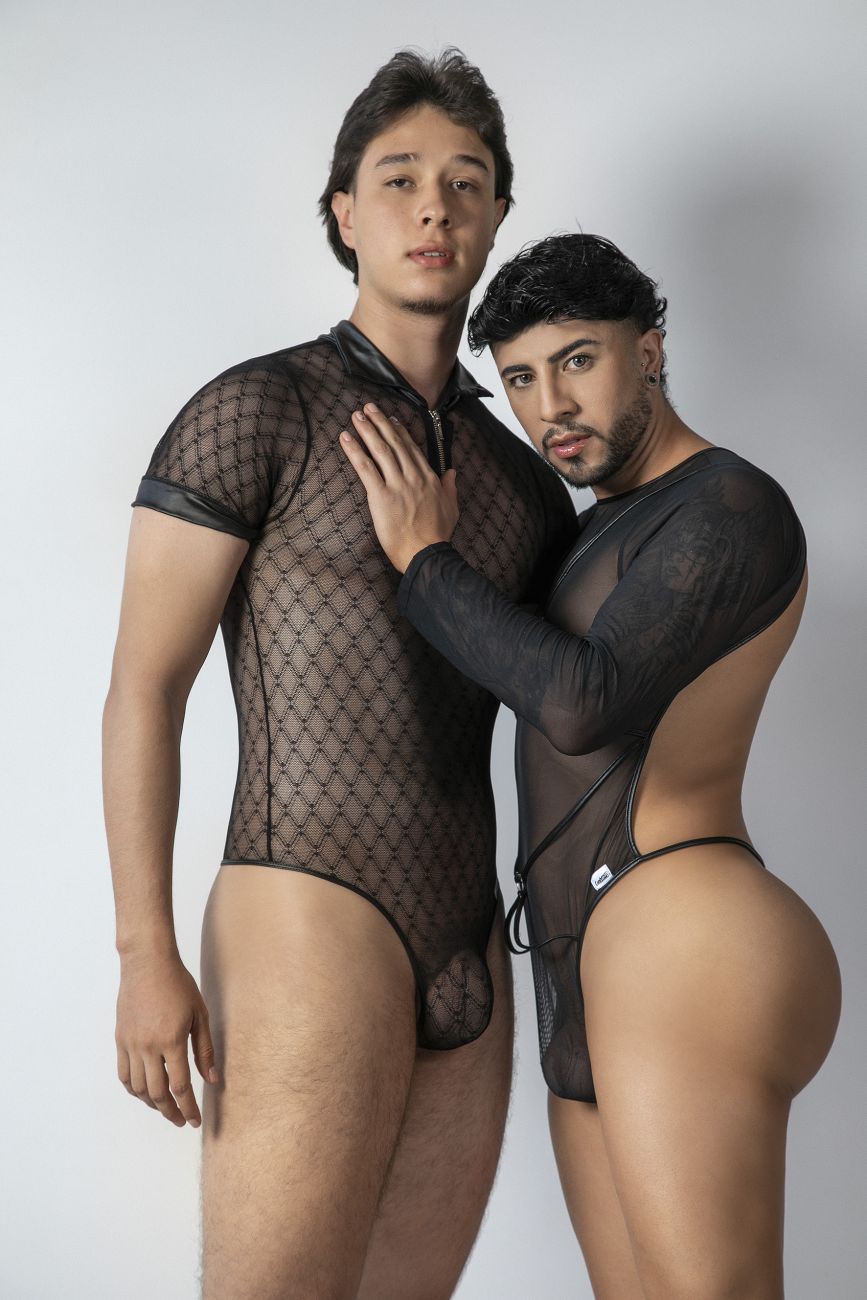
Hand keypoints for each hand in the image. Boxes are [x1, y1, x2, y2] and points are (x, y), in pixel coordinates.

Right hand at [115, 949, 217, 1127]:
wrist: (147, 963)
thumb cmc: (178, 984)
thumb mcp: (200, 1014)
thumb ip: (205, 1049)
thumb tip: (212, 1080)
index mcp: (172, 1040)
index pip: (180, 1087)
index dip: (188, 1108)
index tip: (195, 1121)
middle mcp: (148, 1046)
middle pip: (157, 1093)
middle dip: (171, 1112)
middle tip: (181, 1121)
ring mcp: (131, 1044)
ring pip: (138, 1088)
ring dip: (152, 1104)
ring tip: (166, 1108)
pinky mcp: (120, 1039)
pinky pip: (124, 1074)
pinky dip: (134, 1090)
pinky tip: (145, 1092)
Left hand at [339, 402, 458, 572]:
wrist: (426, 554)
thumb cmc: (437, 536)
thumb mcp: (452, 508)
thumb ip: (451, 487)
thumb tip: (452, 472)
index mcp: (429, 478)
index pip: (412, 449)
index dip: (400, 432)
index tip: (392, 419)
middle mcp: (413, 477)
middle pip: (394, 443)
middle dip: (380, 423)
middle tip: (368, 408)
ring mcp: (397, 485)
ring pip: (380, 450)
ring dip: (367, 430)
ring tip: (356, 415)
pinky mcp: (381, 496)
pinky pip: (365, 468)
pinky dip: (355, 451)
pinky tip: (346, 438)